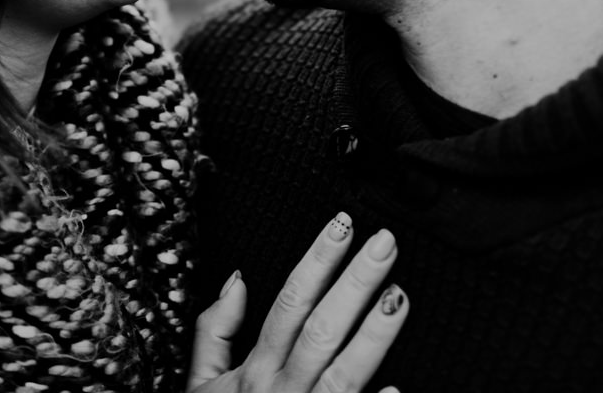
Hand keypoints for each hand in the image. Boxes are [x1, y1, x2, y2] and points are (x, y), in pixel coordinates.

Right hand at [187, 212, 406, 392]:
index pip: (291, 301)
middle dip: (354, 282)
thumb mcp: (203, 383)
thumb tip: (237, 279)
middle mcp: (283, 389)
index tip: (342, 225)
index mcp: (258, 368)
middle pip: (321, 327)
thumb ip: (215, 330)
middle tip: (385, 243)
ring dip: (373, 335)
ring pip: (343, 373)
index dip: (317, 261)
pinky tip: (399, 391)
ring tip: (399, 295)